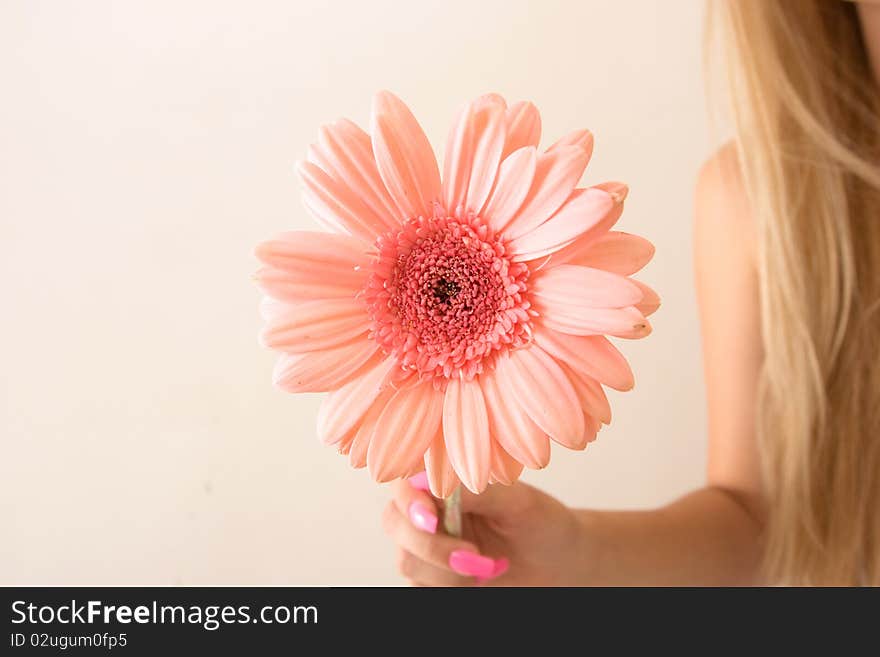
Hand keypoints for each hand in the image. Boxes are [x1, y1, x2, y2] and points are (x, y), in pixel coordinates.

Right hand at [382, 472, 589, 585]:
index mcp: (447, 482)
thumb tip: (436, 483)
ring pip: (408, 561)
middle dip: (429, 545)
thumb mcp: (517, 501)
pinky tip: (479, 582)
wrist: (559, 564)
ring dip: (447, 573)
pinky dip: (448, 589)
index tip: (432, 519)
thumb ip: (476, 491)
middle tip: (473, 556)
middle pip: (396, 523)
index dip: (410, 501)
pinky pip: (420, 588)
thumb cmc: (542, 524)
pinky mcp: (433, 579)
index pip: (406, 483)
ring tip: (488, 568)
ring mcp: (428, 547)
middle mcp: (431, 511)